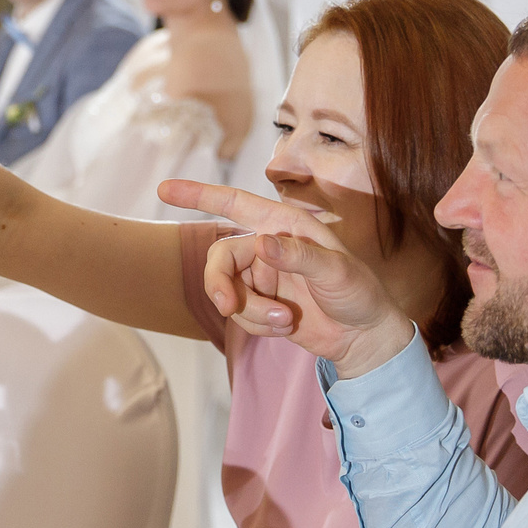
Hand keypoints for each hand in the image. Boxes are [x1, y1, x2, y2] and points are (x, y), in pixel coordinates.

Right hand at [156, 180, 416, 378]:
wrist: (363, 337)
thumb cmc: (359, 294)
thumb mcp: (337, 272)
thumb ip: (299, 256)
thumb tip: (262, 243)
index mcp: (285, 224)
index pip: (235, 203)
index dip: (199, 194)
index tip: (164, 190)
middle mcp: (268, 245)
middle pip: (220, 257)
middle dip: (220, 283)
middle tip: (227, 307)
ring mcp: (261, 276)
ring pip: (227, 290)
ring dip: (251, 312)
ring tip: (286, 320)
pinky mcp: (259, 303)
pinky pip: (238, 313)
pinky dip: (258, 324)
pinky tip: (287, 326)